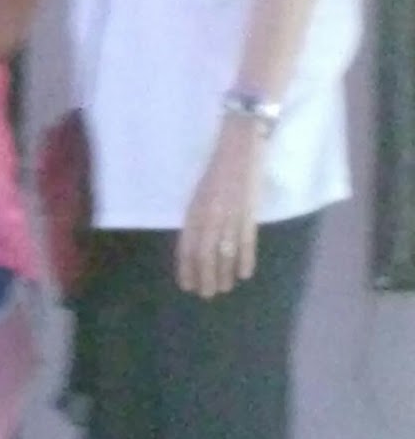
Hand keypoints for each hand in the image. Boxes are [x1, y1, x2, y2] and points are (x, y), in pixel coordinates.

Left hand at [176, 117, 265, 297]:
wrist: (240, 144)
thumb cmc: (217, 168)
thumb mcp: (200, 192)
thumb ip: (198, 216)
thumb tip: (197, 243)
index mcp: (195, 208)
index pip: (188, 246)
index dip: (187, 268)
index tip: (187, 285)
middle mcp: (210, 214)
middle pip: (205, 253)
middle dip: (205, 276)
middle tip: (207, 294)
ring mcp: (231, 213)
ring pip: (226, 251)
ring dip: (224, 273)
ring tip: (223, 288)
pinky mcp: (250, 210)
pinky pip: (247, 240)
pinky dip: (245, 258)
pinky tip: (244, 274)